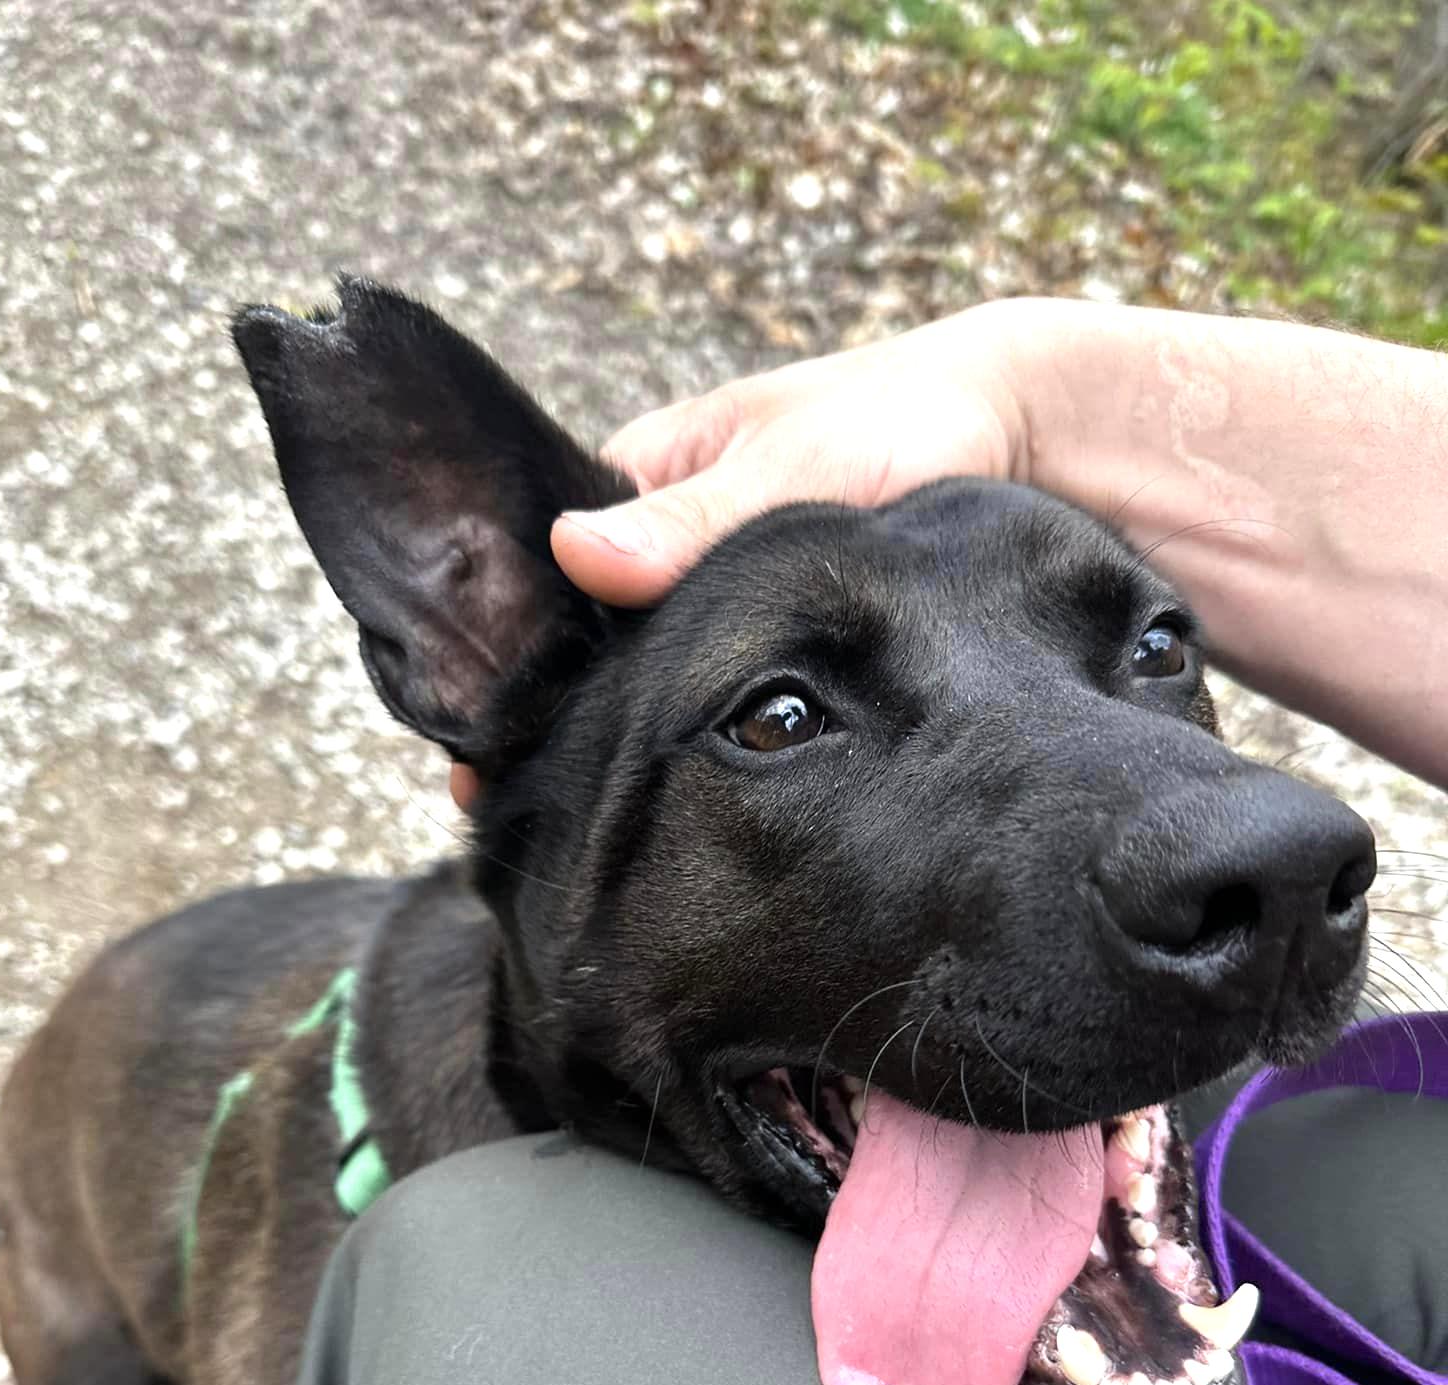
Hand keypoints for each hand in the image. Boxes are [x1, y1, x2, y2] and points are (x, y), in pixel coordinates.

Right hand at [445, 304, 1033, 807]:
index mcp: (645, 478)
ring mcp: (716, 599)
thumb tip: (578, 554)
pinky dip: (687, 751)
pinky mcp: (774, 648)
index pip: (543, 576)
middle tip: (501, 809)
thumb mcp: (795, 463)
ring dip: (614, 745)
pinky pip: (713, 704)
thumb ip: (695, 518)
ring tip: (555, 829)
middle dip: (547, 720)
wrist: (1039, 444)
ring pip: (642, 681)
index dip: (507, 663)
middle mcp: (667, 543)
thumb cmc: (910, 420)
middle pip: (581, 644)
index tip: (479, 749)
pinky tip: (659, 814)